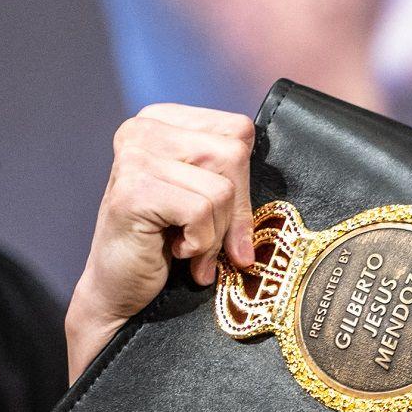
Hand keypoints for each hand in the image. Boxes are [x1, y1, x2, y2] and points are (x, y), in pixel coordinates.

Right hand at [68, 105, 256, 380]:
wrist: (119, 292)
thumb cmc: (165, 242)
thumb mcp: (205, 197)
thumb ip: (233, 173)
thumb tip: (292, 171)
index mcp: (162, 119)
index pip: (238, 130)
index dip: (245, 178)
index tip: (228, 212)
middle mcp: (142, 128)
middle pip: (234, 154)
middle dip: (235, 208)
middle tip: (213, 241)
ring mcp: (134, 157)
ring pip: (221, 187)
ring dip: (215, 231)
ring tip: (189, 247)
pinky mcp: (132, 191)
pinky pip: (201, 211)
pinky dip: (199, 243)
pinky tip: (174, 251)